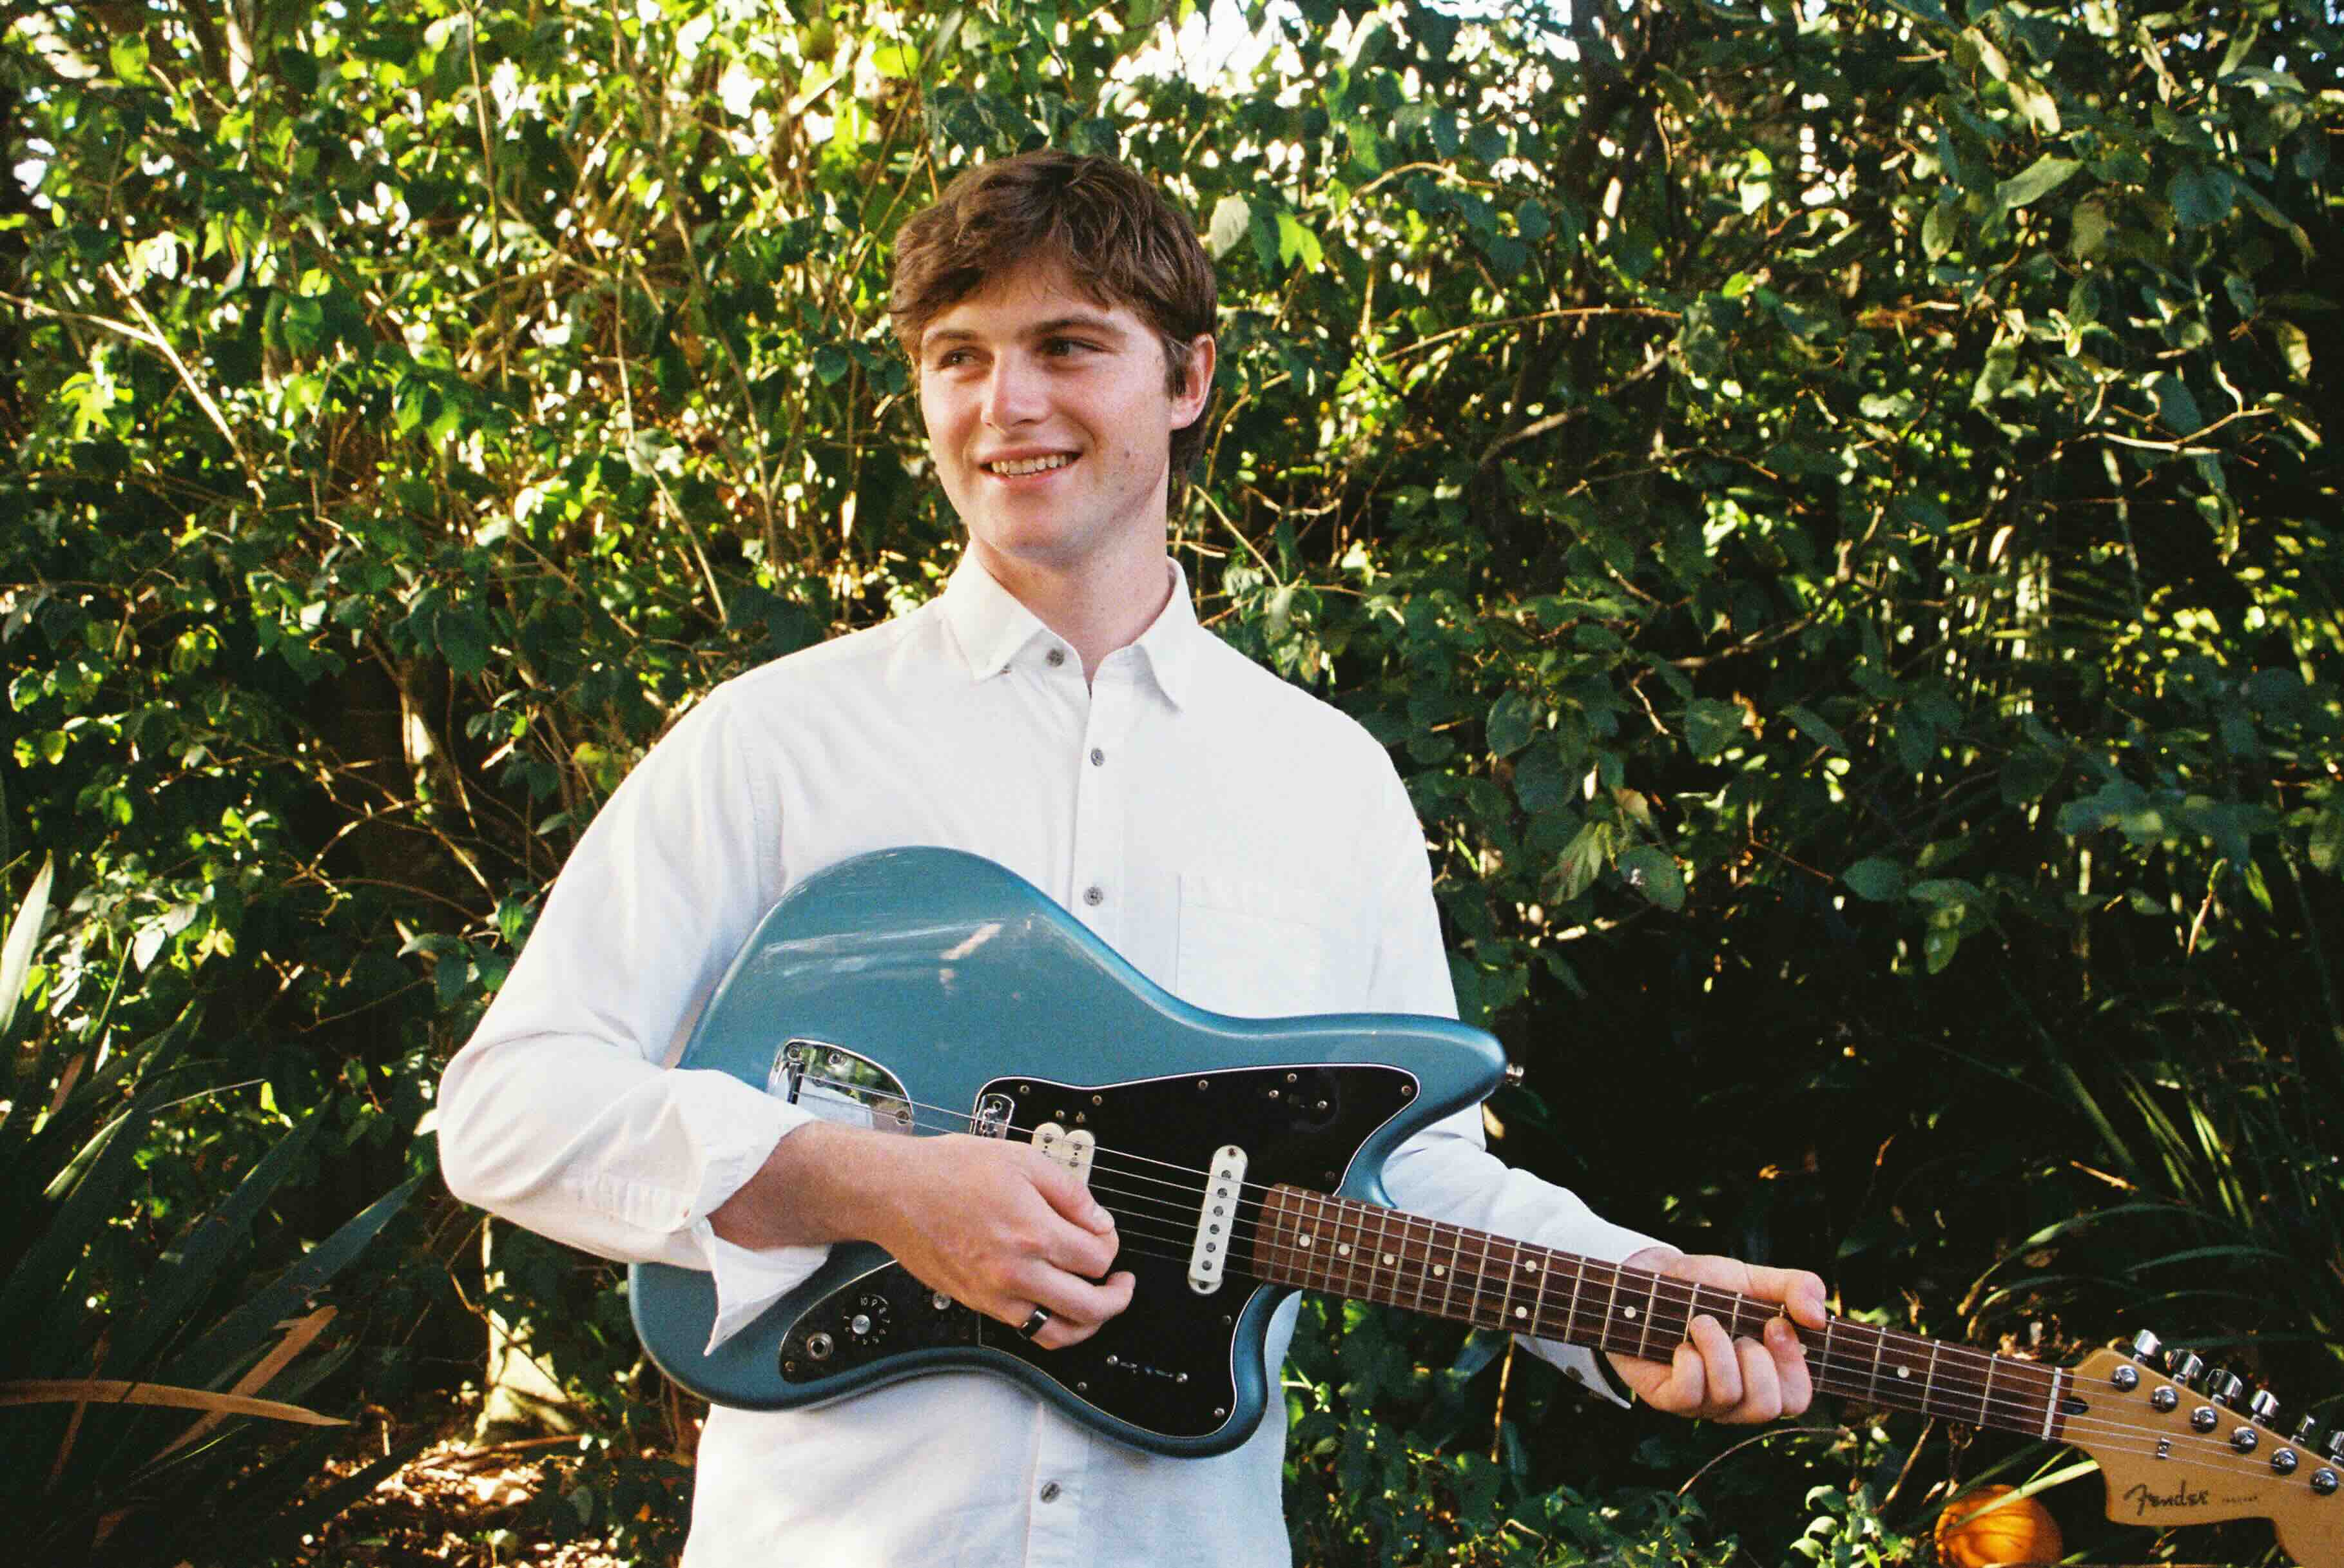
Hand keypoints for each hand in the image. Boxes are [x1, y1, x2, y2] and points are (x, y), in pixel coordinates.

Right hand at [862, 1133, 1135, 1352]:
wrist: (895, 1192)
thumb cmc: (949, 1171)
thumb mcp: (1023, 1160)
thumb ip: (1071, 1192)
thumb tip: (1099, 1220)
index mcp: (1034, 1233)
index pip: (1098, 1258)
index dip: (1111, 1246)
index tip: (1105, 1235)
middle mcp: (1017, 1272)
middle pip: (1089, 1307)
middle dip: (1116, 1297)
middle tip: (1122, 1285)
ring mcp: (996, 1294)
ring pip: (1058, 1333)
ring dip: (1087, 1324)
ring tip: (1097, 1306)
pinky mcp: (977, 1304)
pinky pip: (1026, 1330)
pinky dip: (1050, 1326)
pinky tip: (1057, 1308)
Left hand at [1603, 1249, 1827, 1422]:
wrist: (1650, 1276)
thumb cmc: (1707, 1285)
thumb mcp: (1755, 1279)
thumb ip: (1797, 1288)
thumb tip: (1820, 1318)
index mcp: (1765, 1376)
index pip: (1797, 1399)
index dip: (1794, 1367)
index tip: (1777, 1324)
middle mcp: (1736, 1397)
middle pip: (1767, 1408)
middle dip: (1757, 1360)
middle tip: (1739, 1329)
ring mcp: (1702, 1402)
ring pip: (1728, 1396)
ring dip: (1718, 1348)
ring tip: (1702, 1322)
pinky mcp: (1667, 1398)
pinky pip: (1690, 1395)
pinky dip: (1690, 1360)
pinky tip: (1682, 1343)